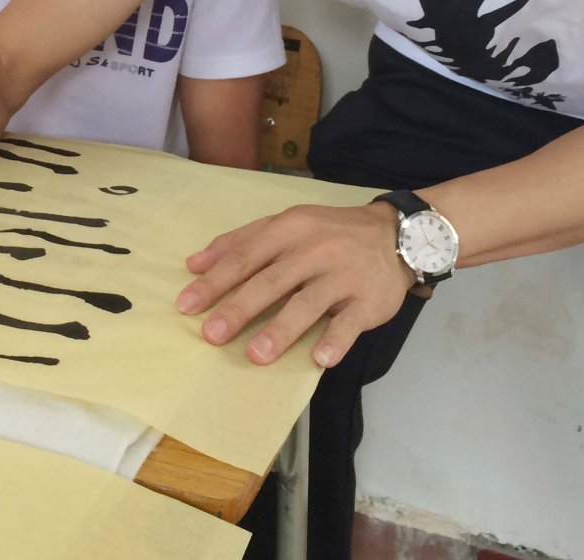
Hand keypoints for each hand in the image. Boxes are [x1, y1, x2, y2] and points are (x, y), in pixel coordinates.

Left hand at [175, 201, 414, 367]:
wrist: (397, 234)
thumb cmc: (330, 232)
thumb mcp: (286, 224)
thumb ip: (240, 241)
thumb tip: (193, 264)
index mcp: (288, 230)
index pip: (245, 257)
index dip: (215, 281)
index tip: (187, 305)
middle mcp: (313, 251)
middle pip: (271, 281)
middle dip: (239, 308)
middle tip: (212, 334)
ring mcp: (342, 276)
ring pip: (307, 303)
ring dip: (281, 330)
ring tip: (255, 355)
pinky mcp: (368, 300)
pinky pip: (350, 322)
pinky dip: (335, 340)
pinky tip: (319, 359)